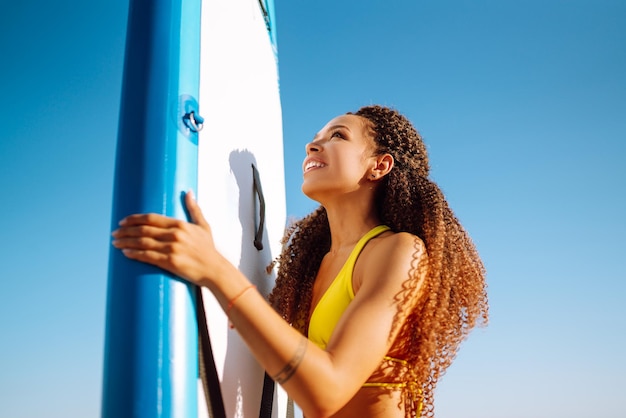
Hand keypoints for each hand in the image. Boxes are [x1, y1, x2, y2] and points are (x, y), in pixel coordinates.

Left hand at [111, 191, 227, 286]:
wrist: (215, 270)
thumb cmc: (209, 249)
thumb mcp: (203, 226)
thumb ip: (194, 209)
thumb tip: (189, 192)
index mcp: (180, 224)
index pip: (151, 218)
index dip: (134, 219)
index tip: (123, 221)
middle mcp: (175, 235)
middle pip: (143, 230)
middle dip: (126, 231)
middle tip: (115, 233)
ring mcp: (172, 249)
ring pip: (142, 243)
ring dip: (126, 242)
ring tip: (115, 243)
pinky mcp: (170, 262)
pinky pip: (147, 256)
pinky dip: (134, 254)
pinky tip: (126, 253)